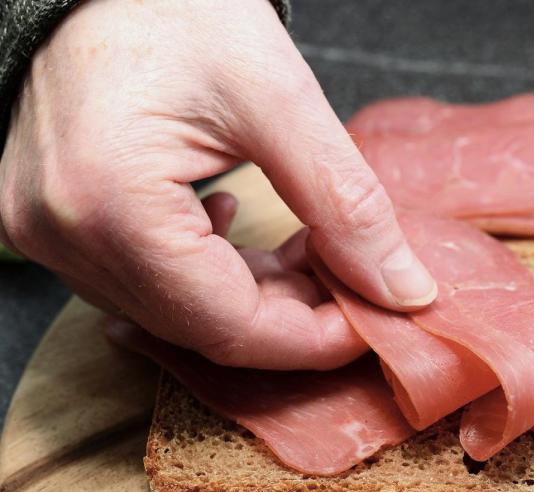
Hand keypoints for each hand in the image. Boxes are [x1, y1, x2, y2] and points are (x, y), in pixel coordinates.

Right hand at [0, 0, 436, 368]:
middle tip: (352, 272)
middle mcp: (63, 237)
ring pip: (178, 311)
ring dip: (255, 292)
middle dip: (293, 314)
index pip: (230, 327)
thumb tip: (406, 291)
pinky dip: (210, 271)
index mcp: (112, 205)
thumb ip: (347, 204)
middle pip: (204, 328)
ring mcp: (48, 234)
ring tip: (306, 243)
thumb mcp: (279, 99)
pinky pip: (144, 282)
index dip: (316, 338)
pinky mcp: (53, 223)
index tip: (380, 316)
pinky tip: (233, 222)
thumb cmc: (175, 8)